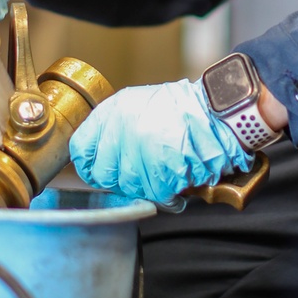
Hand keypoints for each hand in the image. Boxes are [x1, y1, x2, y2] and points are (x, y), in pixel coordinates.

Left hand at [69, 78, 253, 204]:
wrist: (217, 111)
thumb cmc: (181, 108)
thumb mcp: (137, 103)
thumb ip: (111, 127)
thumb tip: (93, 156)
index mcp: (113, 112)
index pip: (81, 149)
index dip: (90, 162)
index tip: (99, 167)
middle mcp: (122, 131)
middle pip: (102, 175)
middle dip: (119, 177)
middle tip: (140, 169)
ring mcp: (141, 154)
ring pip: (129, 188)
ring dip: (146, 184)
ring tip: (163, 168)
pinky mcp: (161, 174)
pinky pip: (154, 194)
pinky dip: (167, 192)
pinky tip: (176, 177)